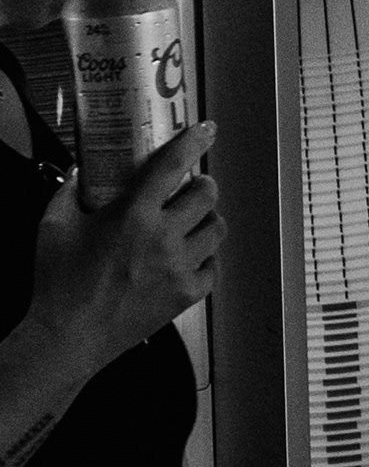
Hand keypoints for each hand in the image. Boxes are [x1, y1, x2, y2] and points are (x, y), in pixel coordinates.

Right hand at [29, 120, 222, 370]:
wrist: (68, 336)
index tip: (206, 130)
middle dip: (203, 184)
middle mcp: (164, 238)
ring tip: (193, 218)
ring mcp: (179, 268)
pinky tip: (190, 255)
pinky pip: (213, 267)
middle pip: (207, 196)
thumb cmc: (58, 282)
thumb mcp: (54, 225)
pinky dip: (206, 258)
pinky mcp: (186, 295)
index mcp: (133, 215)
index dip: (194, 142)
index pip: (173, 166)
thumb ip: (69, 191)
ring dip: (208, 218)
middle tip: (193, 184)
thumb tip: (80, 171)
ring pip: (217, 230)